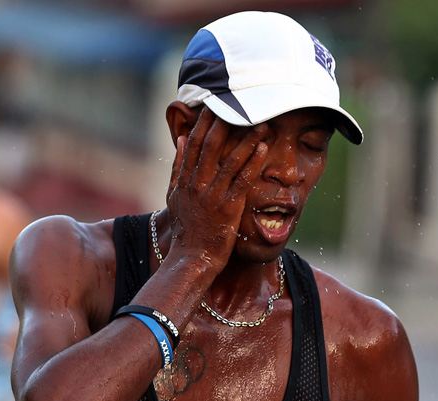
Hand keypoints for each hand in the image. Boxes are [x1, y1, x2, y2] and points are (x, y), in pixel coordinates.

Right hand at [163, 107, 268, 270]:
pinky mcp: (228, 207)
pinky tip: (263, 148)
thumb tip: (182, 140)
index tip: (216, 104)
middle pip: (211, 145)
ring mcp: (212, 195)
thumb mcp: (174, 197)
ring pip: (230, 160)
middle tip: (241, 104)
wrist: (191, 259)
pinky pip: (242, 179)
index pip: (194, 143)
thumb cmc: (186, 230)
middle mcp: (196, 184)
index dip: (205, 122)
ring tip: (262, 122)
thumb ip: (177, 168)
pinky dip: (253, 162)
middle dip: (226, 123)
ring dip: (247, 139)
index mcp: (184, 180)